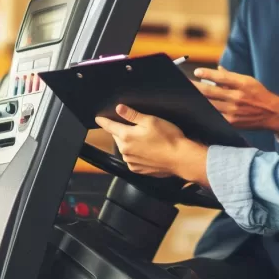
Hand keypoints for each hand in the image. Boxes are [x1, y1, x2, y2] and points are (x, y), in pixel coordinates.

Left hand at [95, 104, 209, 185]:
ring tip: (146, 139)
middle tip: (136, 127)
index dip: (103, 121)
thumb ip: (132, 115)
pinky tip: (148, 150)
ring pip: (125, 148)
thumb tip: (118, 108)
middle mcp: (125, 150)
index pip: (110, 126)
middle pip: (118, 137)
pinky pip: (132, 158)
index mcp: (126, 136)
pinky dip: (136, 154)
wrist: (180, 158)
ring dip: (130, 143)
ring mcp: (131, 161)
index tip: (98, 118)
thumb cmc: (168, 138)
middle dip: (122, 131)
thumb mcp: (150, 120)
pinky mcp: (138, 169)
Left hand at [193, 67, 278, 137]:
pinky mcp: (231, 122)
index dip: (207, 74)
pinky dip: (204, 111)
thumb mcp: (248, 81)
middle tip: (183, 83)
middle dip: (195, 87)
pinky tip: (196, 109)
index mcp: (242, 84)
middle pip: (210, 91)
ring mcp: (233, 111)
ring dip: (196, 100)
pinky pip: (214, 116)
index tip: (196, 72)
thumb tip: (216, 69)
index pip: (221, 77)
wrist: (272, 113)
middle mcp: (237, 97)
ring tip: (185, 96)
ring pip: (209, 104)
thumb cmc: (259, 94)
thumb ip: (231, 76)